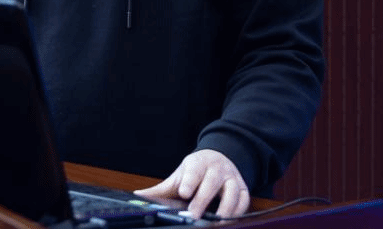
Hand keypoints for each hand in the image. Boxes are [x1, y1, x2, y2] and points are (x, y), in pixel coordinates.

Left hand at [134, 149, 249, 219]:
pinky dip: (238, 211)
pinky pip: (244, 200)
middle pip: (212, 182)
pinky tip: (229, 220)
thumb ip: (160, 189)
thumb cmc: (195, 172)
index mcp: (198, 162)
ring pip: (232, 191)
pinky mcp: (243, 188)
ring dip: (225, 207)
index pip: (194, 170)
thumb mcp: (178, 176)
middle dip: (203, 200)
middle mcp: (217, 168)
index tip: (183, 193)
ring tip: (215, 222)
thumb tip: (138, 197)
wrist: (218, 159)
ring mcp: (232, 177)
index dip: (189, 181)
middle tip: (194, 216)